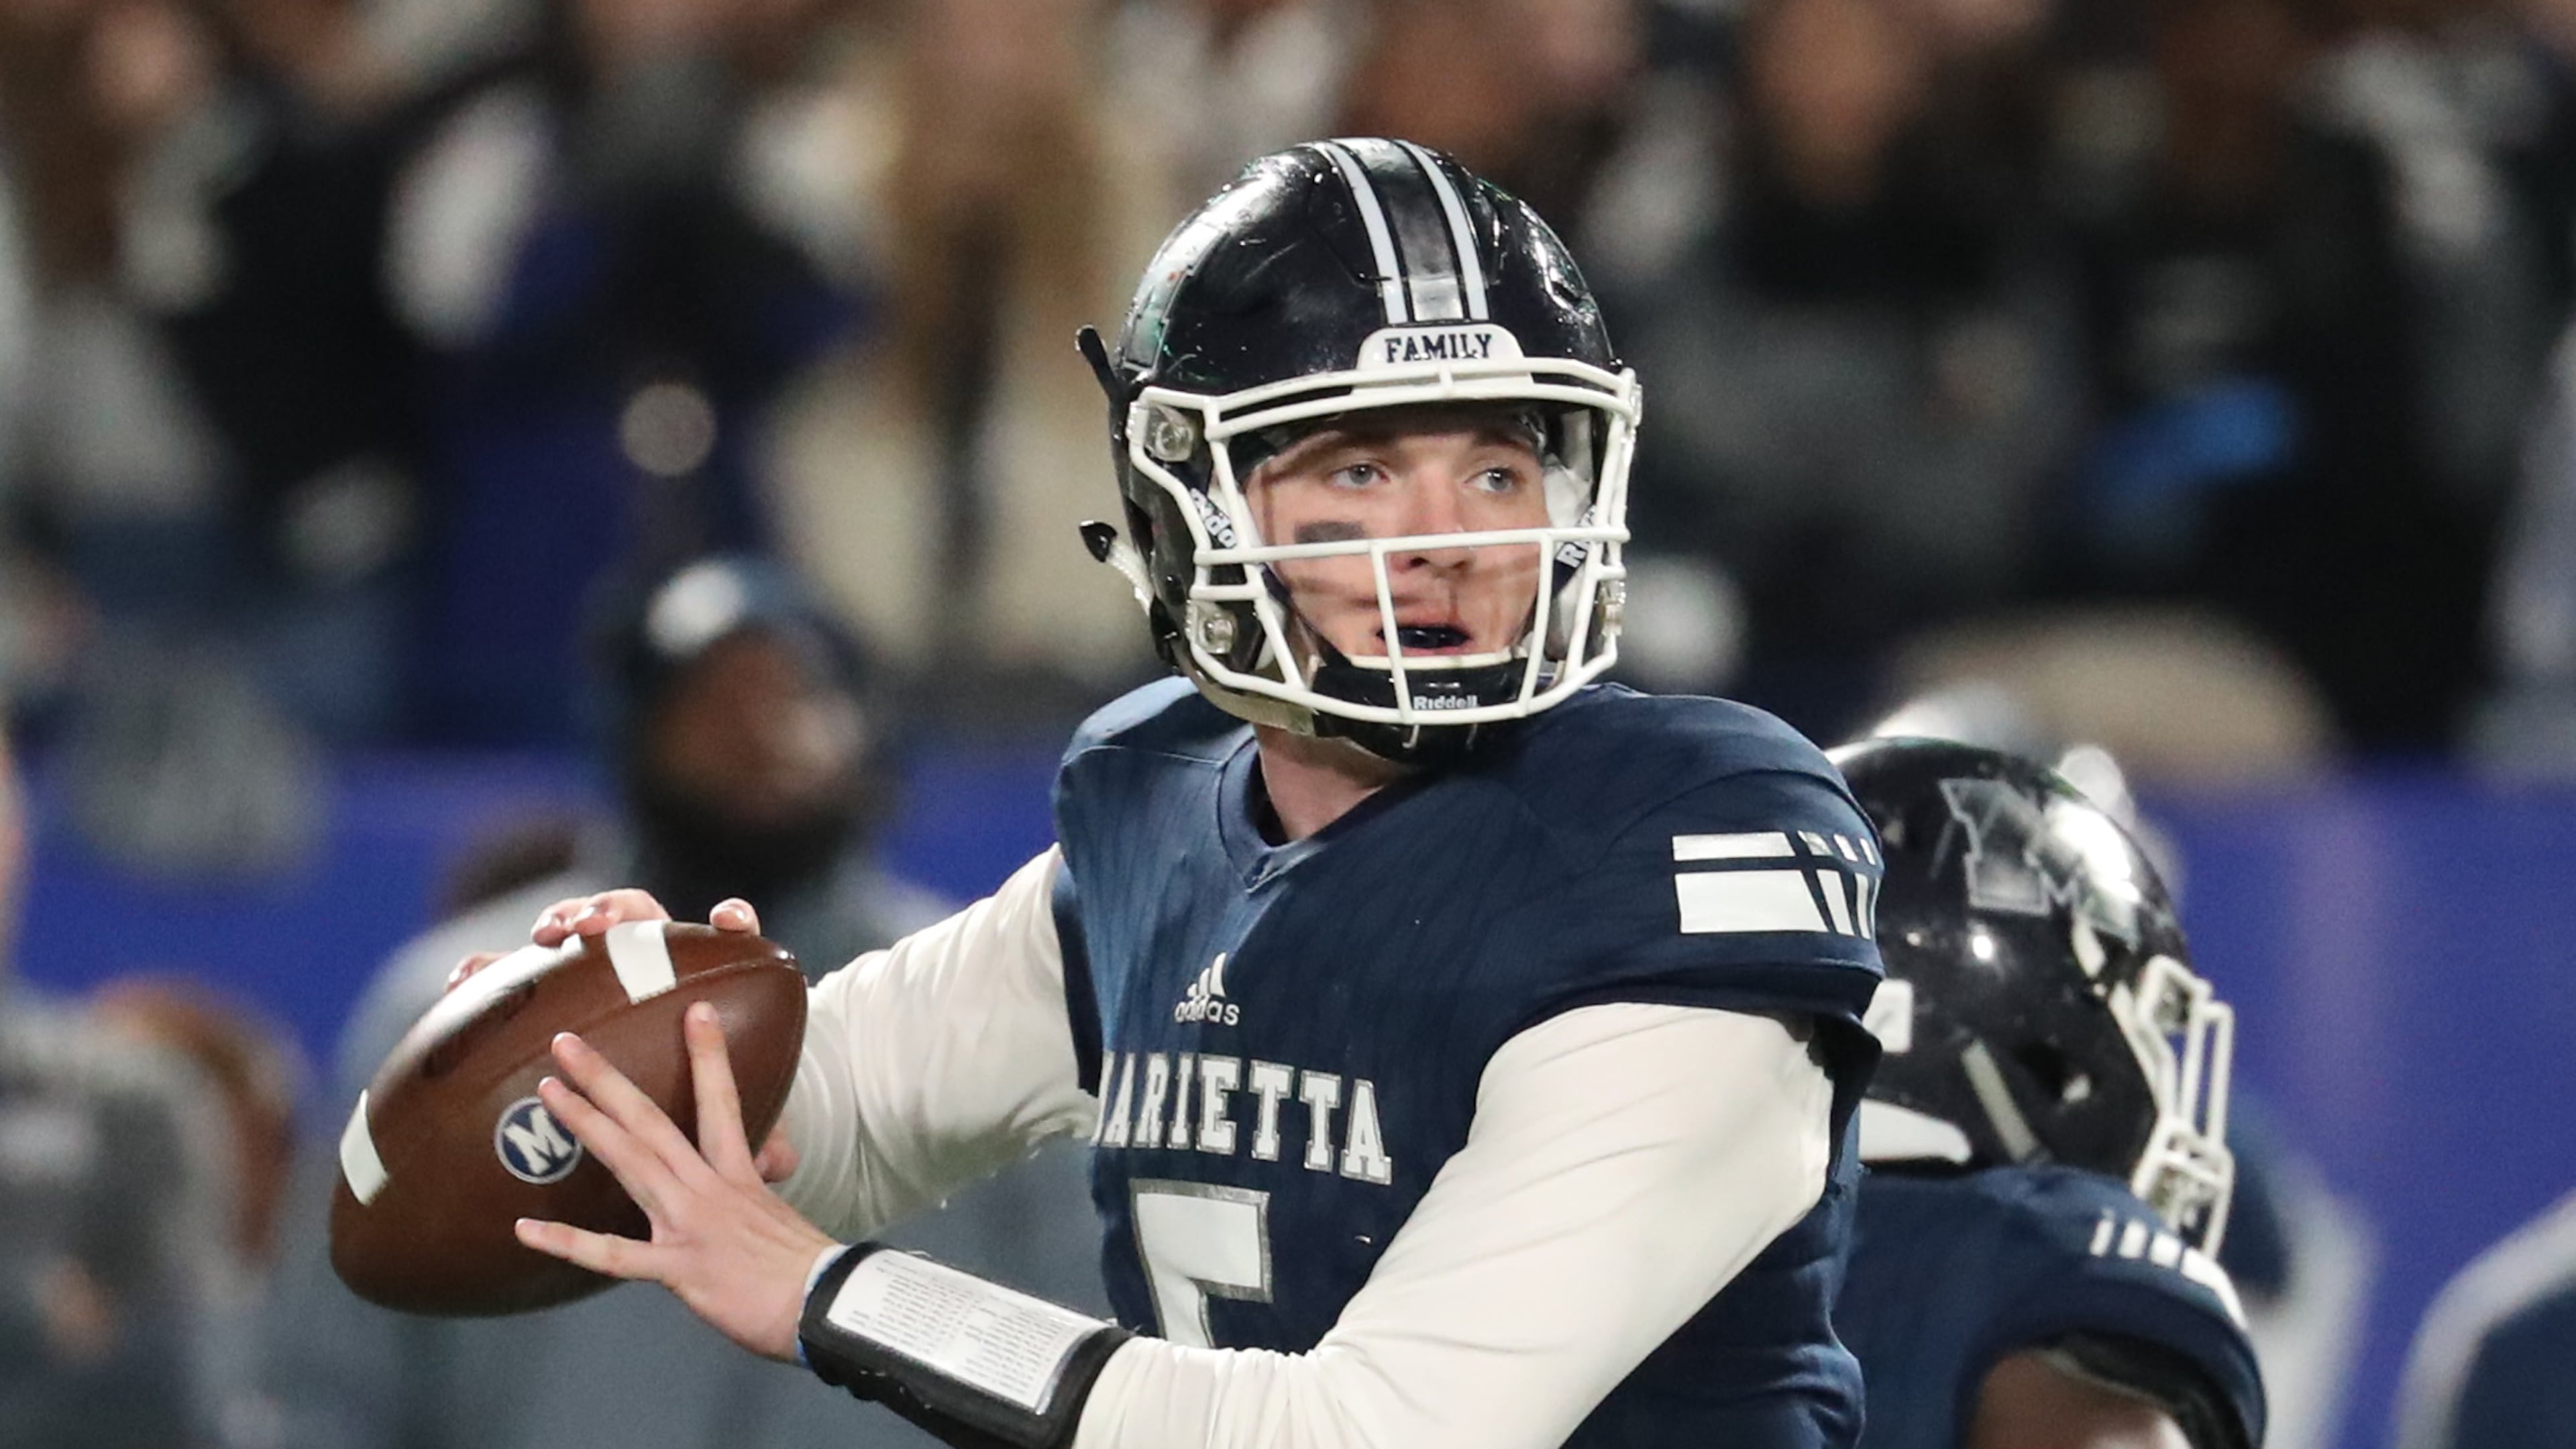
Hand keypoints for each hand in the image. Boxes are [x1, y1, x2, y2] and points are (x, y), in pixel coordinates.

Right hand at [444, 895, 793, 1180]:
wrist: (657, 1105)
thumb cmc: (705, 1118)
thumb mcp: (735, 1135)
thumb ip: (758, 1145)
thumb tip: (778, 1164)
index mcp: (701, 984)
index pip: (728, 934)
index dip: (731, 922)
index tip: (727, 920)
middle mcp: (648, 963)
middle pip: (635, 915)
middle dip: (614, 910)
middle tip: (594, 925)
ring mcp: (595, 971)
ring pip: (573, 926)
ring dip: (557, 920)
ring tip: (545, 935)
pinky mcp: (549, 996)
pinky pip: (511, 972)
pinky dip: (486, 968)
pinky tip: (462, 980)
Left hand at [514, 1002, 835, 1360]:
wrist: (826, 1306)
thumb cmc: (809, 1270)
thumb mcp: (779, 1218)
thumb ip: (749, 1198)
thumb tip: (744, 1187)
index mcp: (739, 1175)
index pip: (723, 1103)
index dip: (710, 1055)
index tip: (696, 1010)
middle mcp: (709, 1188)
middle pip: (652, 1122)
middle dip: (608, 1079)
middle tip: (567, 1043)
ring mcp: (690, 1223)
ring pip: (631, 1162)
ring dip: (587, 1125)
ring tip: (548, 1091)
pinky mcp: (679, 1267)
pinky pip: (613, 1255)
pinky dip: (568, 1243)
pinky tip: (525, 1231)